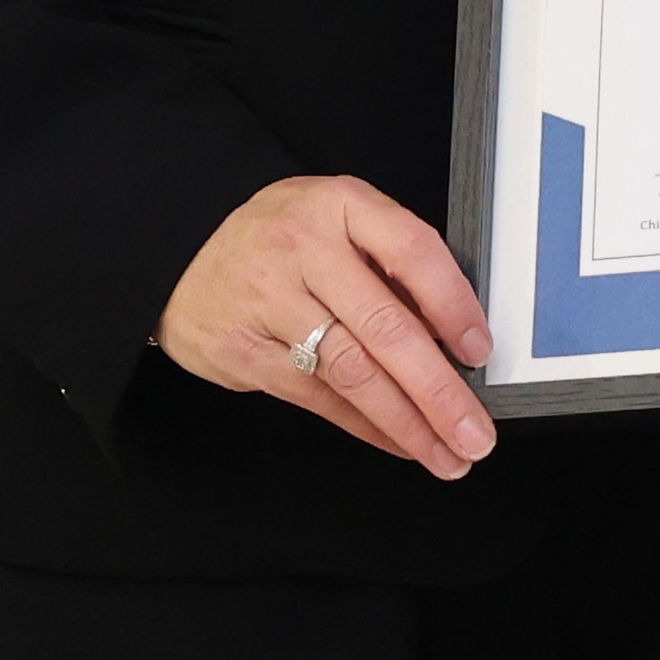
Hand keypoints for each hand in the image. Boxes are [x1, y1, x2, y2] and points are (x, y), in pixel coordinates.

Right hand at [159, 177, 497, 481]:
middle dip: (438, 390)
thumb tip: (455, 333)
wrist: (180, 251)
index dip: (453, 304)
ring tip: (445, 452)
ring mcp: (269, 301)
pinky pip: (316, 397)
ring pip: (352, 372)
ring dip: (406, 422)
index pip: (411, 250)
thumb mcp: (336, 217)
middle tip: (473, 431)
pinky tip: (397, 441)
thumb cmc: (277, 236)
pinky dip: (364, 426)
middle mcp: (305, 250)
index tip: (479, 349)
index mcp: (340, 206)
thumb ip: (389, 260)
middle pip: (385, 326)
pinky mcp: (244, 351)